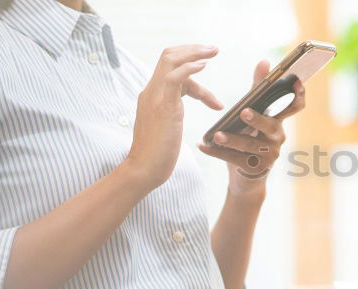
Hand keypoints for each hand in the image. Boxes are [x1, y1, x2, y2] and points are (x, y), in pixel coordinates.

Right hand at [123, 45, 223, 190]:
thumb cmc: (157, 154)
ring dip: (195, 53)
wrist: (143, 170)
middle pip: (168, 56)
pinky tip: (204, 66)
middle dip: (192, 49)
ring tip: (214, 52)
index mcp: (152, 95)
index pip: (169, 69)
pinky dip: (190, 68)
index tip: (206, 63)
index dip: (190, 65)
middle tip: (214, 49)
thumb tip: (176, 114)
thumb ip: (169, 113)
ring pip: (170, 60)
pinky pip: (175, 78)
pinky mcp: (163, 106)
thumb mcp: (165, 126)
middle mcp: (151, 91)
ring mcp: (155, 97)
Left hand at [198, 60, 305, 195]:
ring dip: (232, 140)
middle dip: (257, 119)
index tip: (296, 82)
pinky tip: (203, 146)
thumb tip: (265, 60)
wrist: (246, 172)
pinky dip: (217, 153)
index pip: (295, 107)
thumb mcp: (255, 111)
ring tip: (217, 135)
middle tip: (244, 112)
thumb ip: (258, 87)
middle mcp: (278, 136)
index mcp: (279, 120)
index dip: (298, 95)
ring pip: (249, 145)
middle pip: (270, 126)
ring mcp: (269, 154)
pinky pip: (234, 159)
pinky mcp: (256, 169)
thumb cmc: (251, 136)